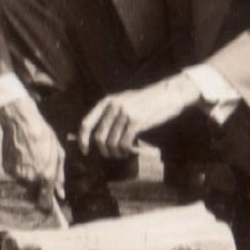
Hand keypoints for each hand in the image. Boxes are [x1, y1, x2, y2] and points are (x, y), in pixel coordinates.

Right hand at [0, 94, 65, 214]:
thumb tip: (61, 192)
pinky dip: (20, 170)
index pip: (45, 202)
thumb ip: (59, 175)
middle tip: (40, 174)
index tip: (50, 208)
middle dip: (38, 190)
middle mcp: (31, 179)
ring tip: (31, 159)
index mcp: (46, 176)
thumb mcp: (58, 153)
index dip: (48, 207)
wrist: (21, 122)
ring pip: (25, 185)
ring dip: (29, 178)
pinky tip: (22, 155)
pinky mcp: (8, 169)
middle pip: (34, 195)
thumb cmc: (43, 135)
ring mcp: (18, 175)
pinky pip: (15, 176)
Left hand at [79, 76, 194, 157]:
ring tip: (121, 153)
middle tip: (110, 155)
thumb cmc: (146, 101)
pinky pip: (123, 144)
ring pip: (111, 143)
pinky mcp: (136, 122)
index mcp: (107, 101)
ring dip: (115, 153)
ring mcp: (124, 114)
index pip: (86, 123)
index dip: (82, 139)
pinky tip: (129, 151)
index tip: (85, 151)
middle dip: (103, 150)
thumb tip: (97, 136)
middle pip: (98, 137)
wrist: (167, 94)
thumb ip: (111, 113)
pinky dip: (125, 151)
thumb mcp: (124, 100)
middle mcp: (113, 106)